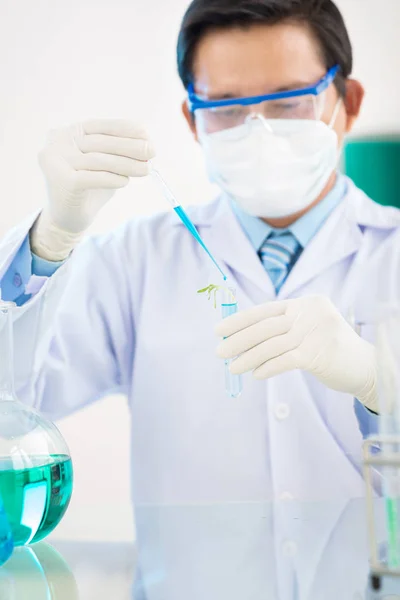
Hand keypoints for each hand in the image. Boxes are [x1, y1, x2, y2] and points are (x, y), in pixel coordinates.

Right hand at [32, 119, 154, 259]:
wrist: (67, 217)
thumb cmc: (89, 188)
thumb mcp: (104, 164)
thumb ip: (118, 152)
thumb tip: (146, 144)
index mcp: (69, 133)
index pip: (101, 126)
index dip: (125, 129)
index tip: (147, 135)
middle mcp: (58, 142)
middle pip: (101, 142)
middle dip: (130, 147)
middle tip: (151, 152)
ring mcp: (56, 161)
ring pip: (98, 159)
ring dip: (126, 164)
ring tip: (145, 169)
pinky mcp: (61, 180)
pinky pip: (92, 177)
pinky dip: (111, 179)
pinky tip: (125, 181)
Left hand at [216, 295, 377, 410]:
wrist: (365, 366)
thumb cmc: (329, 348)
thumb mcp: (307, 329)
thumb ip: (282, 329)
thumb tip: (241, 339)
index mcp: (304, 303)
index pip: (265, 310)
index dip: (239, 321)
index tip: (219, 331)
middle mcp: (310, 313)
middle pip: (264, 327)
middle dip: (238, 340)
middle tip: (219, 352)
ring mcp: (315, 332)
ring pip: (271, 346)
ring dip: (247, 358)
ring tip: (232, 368)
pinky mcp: (318, 354)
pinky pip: (283, 361)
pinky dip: (266, 367)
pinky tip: (255, 374)